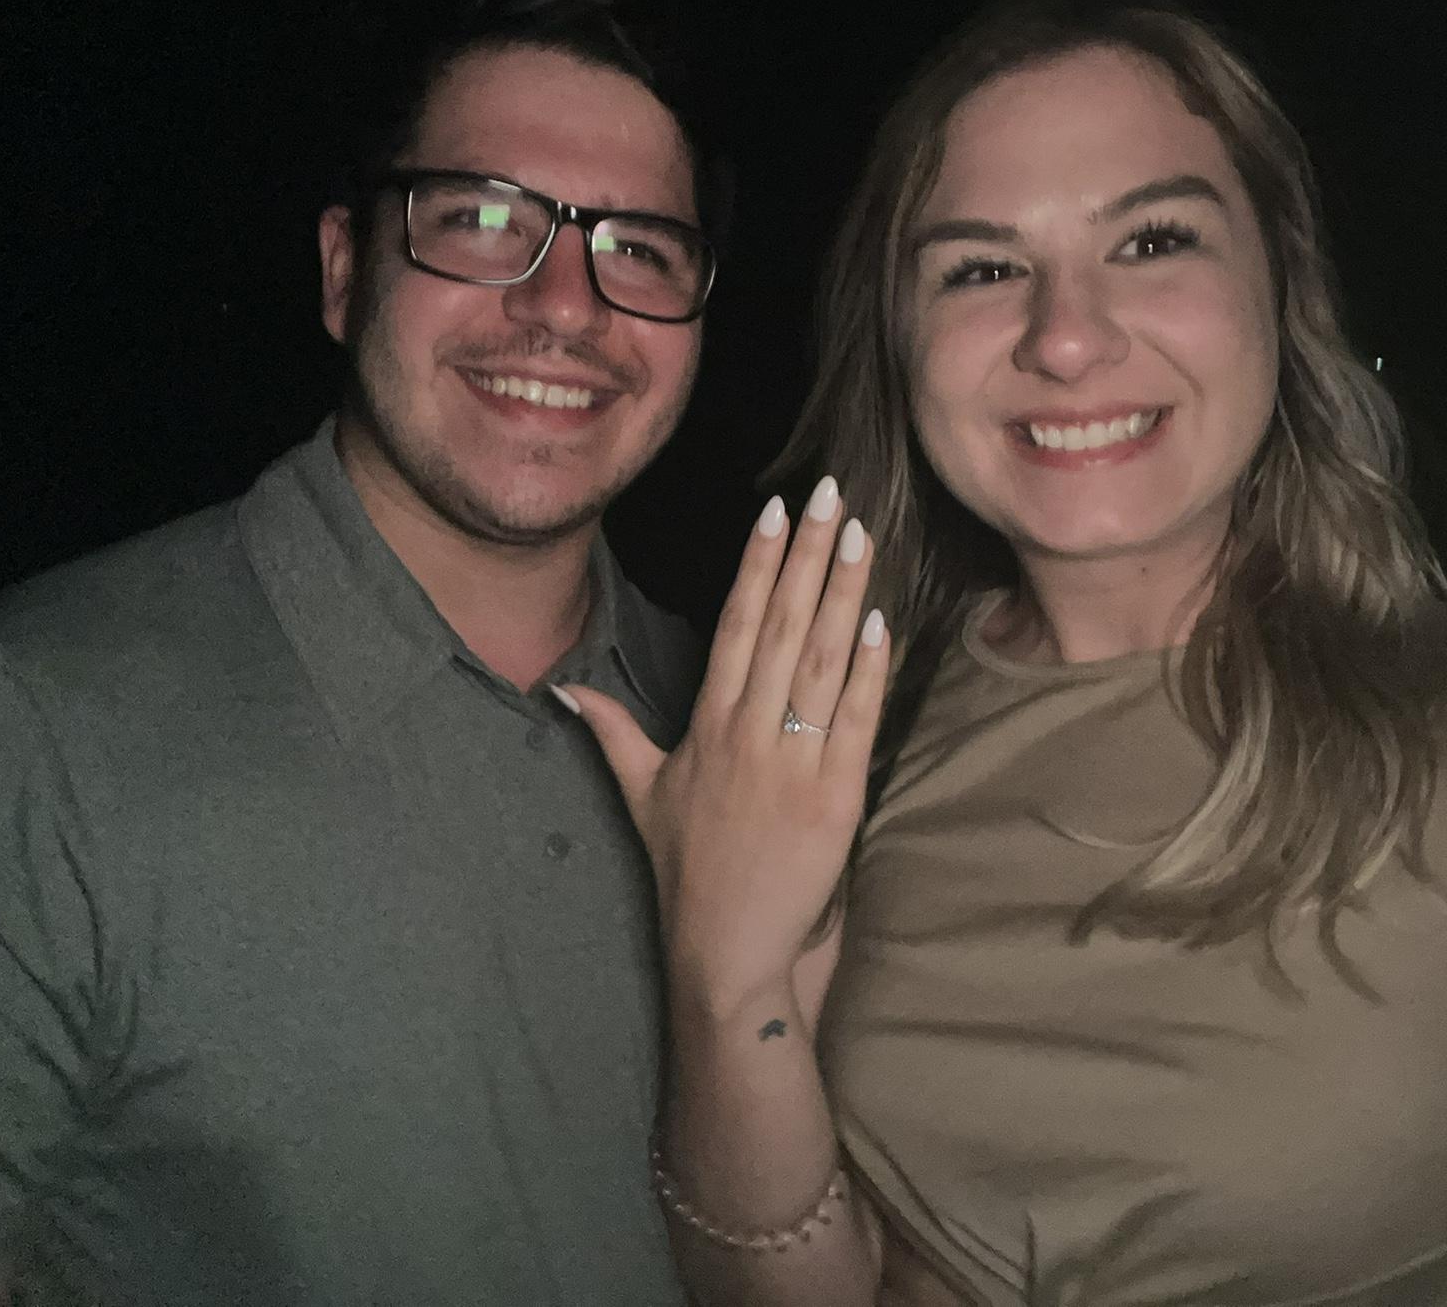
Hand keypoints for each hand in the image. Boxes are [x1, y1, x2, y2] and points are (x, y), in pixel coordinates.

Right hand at [558, 476, 888, 1018]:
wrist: (726, 951)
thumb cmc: (687, 870)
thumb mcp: (641, 794)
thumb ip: (609, 731)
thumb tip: (563, 689)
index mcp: (708, 723)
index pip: (737, 625)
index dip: (758, 565)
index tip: (776, 512)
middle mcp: (749, 732)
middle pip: (785, 625)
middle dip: (810, 555)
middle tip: (832, 494)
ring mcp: (795, 762)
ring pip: (825, 661)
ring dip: (845, 593)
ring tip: (862, 535)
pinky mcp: (836, 797)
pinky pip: (856, 719)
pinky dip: (871, 669)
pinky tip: (882, 619)